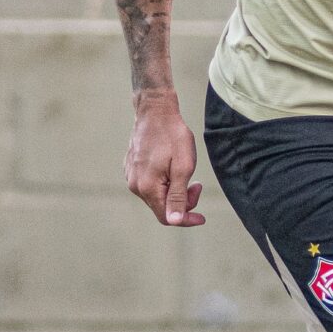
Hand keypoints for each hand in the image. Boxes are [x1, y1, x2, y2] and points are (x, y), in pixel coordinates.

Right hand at [125, 92, 205, 226]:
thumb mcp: (183, 166)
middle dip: (182, 202)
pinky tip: (171, 167)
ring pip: (156, 196)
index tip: (202, 217)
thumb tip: (174, 220)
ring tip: (185, 172)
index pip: (167, 217)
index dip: (186, 220)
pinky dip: (164, 183)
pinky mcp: (131, 168)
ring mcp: (131, 176)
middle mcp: (135, 186)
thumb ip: (177, 196)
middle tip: (197, 185)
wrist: (155, 111)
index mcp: (147, 187)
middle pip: (162, 208)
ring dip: (174, 191)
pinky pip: (149, 185)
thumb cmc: (172, 135)